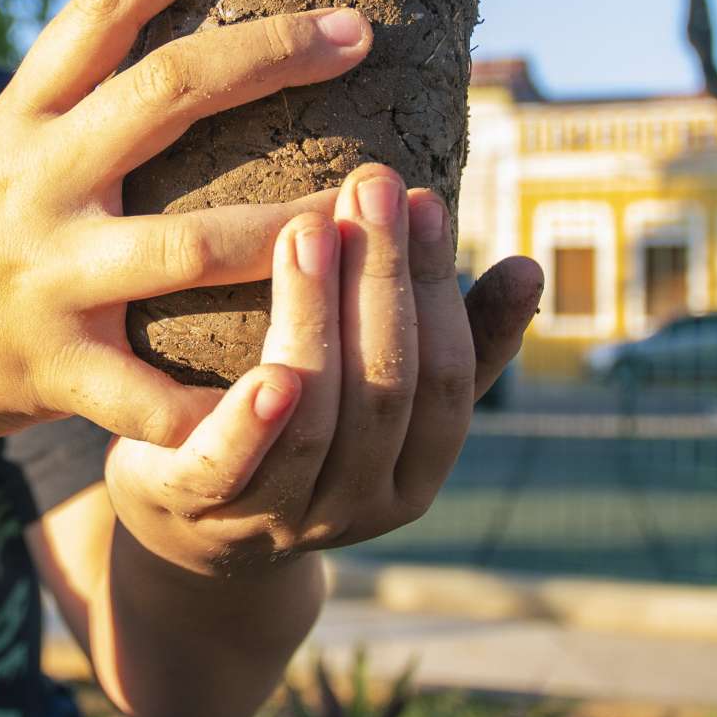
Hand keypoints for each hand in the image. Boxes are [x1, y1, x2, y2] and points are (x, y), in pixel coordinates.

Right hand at [0, 0, 370, 451]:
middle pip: (164, 95)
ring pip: (187, 245)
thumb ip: (71, 111)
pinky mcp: (52, 368)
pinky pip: (149, 394)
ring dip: (287, 228)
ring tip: (370, 209)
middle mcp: (34, 182)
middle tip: (358, 32)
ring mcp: (46, 276)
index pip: (102, 8)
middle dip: (268, 56)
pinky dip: (221, 406)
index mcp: (21, 120)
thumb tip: (161, 27)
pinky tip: (297, 398)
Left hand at [102, 165, 544, 577]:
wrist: (188, 529)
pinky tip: (267, 375)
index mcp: (414, 472)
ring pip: (314, 418)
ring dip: (316, 316)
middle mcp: (359, 503)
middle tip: (370, 187)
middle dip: (381, 281)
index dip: (439, 288)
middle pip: (385, 388)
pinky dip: (252, 424)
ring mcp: (281, 515)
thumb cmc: (298, 435)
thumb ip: (455, 343)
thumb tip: (529, 268)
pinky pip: (230, 470)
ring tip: (308, 230)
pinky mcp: (200, 510)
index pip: (446, 375)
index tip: (424, 197)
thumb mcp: (380, 398)